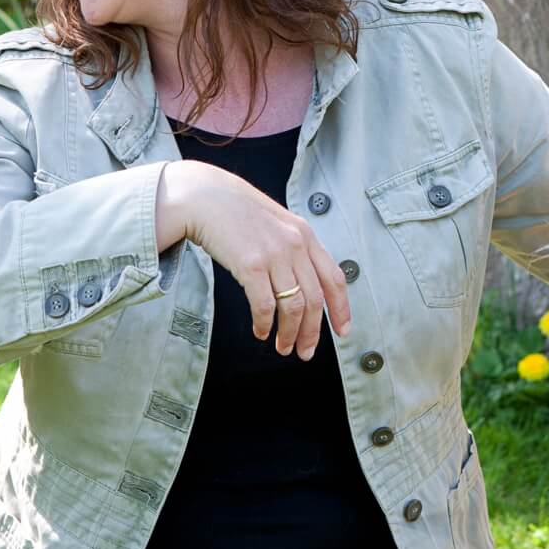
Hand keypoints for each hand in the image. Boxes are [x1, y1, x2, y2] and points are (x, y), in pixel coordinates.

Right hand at [154, 160, 351, 358]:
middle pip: (314, 300)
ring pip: (293, 307)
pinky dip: (265, 324)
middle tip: (305, 352)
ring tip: (282, 347)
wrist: (205, 196)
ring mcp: (274, 255)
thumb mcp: (277, 223)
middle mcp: (295, 245)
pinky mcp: (251, 265)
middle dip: (312, 332)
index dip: (341, 309)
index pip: (334, 278)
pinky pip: (265, 306)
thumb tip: (303, 285)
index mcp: (305, 235)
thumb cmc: (236, 212)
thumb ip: (294, 248)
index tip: (343, 331)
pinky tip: (261, 331)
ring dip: (289, 333)